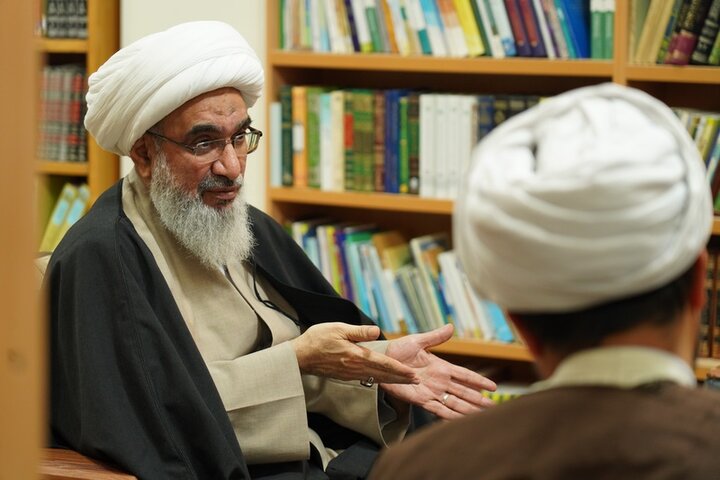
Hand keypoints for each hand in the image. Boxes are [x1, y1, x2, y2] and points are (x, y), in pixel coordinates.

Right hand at [291, 322, 418, 383]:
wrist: (299, 356)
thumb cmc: (317, 340)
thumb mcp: (338, 329)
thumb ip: (359, 332)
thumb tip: (377, 331)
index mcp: (356, 356)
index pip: (383, 364)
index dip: (399, 369)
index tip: (412, 373)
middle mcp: (355, 368)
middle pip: (383, 374)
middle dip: (401, 378)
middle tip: (416, 381)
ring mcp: (350, 374)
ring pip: (376, 378)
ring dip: (392, 380)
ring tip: (405, 381)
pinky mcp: (345, 375)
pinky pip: (367, 379)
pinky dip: (379, 379)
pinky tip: (383, 379)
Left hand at [381, 324, 496, 419]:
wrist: (382, 361)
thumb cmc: (398, 350)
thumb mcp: (418, 341)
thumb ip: (435, 337)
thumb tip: (451, 327)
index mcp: (441, 367)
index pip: (464, 375)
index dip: (478, 381)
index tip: (493, 388)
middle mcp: (440, 381)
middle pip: (463, 392)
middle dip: (477, 400)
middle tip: (492, 408)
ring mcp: (431, 392)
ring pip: (454, 403)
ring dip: (467, 410)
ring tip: (481, 417)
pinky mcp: (420, 400)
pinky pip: (438, 410)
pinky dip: (449, 416)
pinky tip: (459, 421)